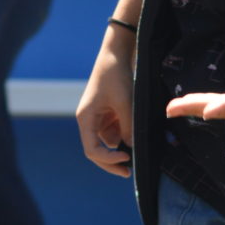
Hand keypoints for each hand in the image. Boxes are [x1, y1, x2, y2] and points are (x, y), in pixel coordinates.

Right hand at [76, 40, 135, 177]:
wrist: (117, 53)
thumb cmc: (117, 75)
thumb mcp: (126, 104)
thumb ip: (128, 128)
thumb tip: (132, 149)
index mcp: (86, 119)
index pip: (92, 150)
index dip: (108, 159)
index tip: (126, 159)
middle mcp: (89, 121)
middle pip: (97, 151)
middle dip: (112, 161)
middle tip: (129, 171)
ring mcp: (99, 117)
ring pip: (109, 142)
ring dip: (122, 147)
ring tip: (139, 149)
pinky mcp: (108, 113)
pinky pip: (115, 131)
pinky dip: (125, 135)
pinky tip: (136, 135)